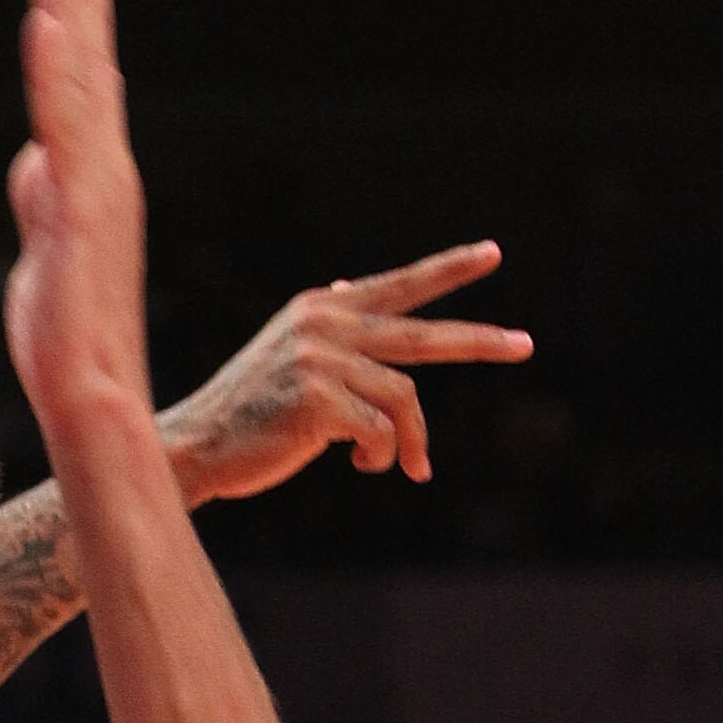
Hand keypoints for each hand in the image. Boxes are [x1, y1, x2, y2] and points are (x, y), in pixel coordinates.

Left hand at [3, 0, 150, 445]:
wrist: (90, 394)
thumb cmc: (68, 335)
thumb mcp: (43, 248)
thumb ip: (42, 197)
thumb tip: (34, 159)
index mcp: (96, 178)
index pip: (89, 83)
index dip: (83, 22)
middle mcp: (104, 171)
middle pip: (89, 65)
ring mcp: (95, 187)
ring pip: (80, 83)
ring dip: (71, 13)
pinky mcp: (78, 210)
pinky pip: (64, 130)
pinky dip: (56, 77)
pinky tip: (47, 29)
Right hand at [163, 247, 530, 502]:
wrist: (196, 446)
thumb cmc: (248, 411)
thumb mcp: (289, 352)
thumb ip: (329, 326)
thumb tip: (350, 287)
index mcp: (321, 308)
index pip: (398, 285)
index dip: (448, 270)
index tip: (492, 254)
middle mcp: (324, 324)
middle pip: (422, 334)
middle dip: (479, 342)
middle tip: (525, 345)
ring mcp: (320, 359)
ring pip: (403, 399)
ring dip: (408, 442)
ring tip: (402, 468)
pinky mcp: (318, 399)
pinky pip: (379, 432)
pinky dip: (381, 456)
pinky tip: (359, 466)